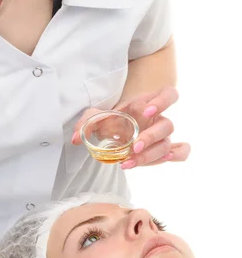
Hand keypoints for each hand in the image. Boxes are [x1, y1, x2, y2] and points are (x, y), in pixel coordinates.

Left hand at [72, 86, 189, 168]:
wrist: (115, 132)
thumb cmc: (111, 120)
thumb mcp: (97, 117)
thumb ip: (86, 122)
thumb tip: (76, 138)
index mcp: (147, 104)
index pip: (169, 94)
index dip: (162, 101)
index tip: (146, 111)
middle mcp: (158, 119)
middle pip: (167, 125)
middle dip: (151, 137)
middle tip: (134, 146)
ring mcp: (163, 136)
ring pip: (168, 144)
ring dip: (152, 155)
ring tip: (129, 162)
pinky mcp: (164, 149)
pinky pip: (181, 152)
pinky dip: (176, 156)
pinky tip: (161, 160)